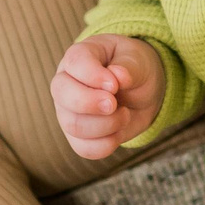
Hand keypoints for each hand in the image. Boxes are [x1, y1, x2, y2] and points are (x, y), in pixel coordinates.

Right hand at [53, 35, 167, 159]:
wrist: (141, 93)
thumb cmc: (134, 69)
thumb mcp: (138, 60)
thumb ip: (129, 67)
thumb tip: (118, 76)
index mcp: (79, 56)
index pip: (74, 62)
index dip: (93, 76)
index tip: (114, 84)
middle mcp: (66, 83)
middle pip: (62, 94)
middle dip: (91, 103)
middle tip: (114, 104)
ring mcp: (67, 111)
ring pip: (73, 125)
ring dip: (106, 125)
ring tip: (125, 114)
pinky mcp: (76, 136)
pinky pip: (83, 148)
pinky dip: (106, 144)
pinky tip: (119, 132)